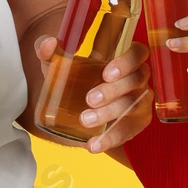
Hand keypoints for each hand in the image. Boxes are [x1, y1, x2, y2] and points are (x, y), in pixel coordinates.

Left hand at [35, 36, 152, 151]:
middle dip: (113, 90)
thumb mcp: (57, 65)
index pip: (138, 53)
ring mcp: (139, 102)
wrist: (72, 111)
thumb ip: (49, 51)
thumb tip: (49, 43)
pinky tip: (93, 144)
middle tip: (90, 99)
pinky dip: (109, 139)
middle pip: (136, 80)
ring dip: (109, 114)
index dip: (127, 62)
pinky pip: (126, 132)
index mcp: (123, 60)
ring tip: (84, 120)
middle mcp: (136, 79)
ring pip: (132, 106)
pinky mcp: (134, 125)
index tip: (106, 73)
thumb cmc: (72, 80)